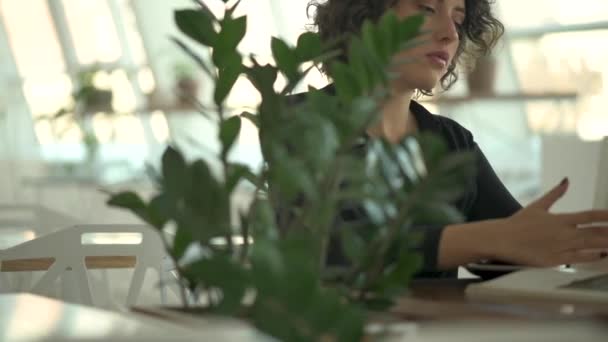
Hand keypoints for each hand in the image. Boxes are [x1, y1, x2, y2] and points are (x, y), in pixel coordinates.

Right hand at [488, 178, 607, 266]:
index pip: (590, 216)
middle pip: (595, 232)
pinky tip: (602, 255)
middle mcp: (564, 233)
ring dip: (605, 244)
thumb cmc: (518, 223)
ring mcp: (561, 247)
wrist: (502, 239)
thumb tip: (566, 180)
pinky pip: (579, 259)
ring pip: (591, 246)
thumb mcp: (538, 206)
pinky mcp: (555, 260)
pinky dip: (593, 256)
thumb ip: (555, 194)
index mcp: (560, 219)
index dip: (606, 216)